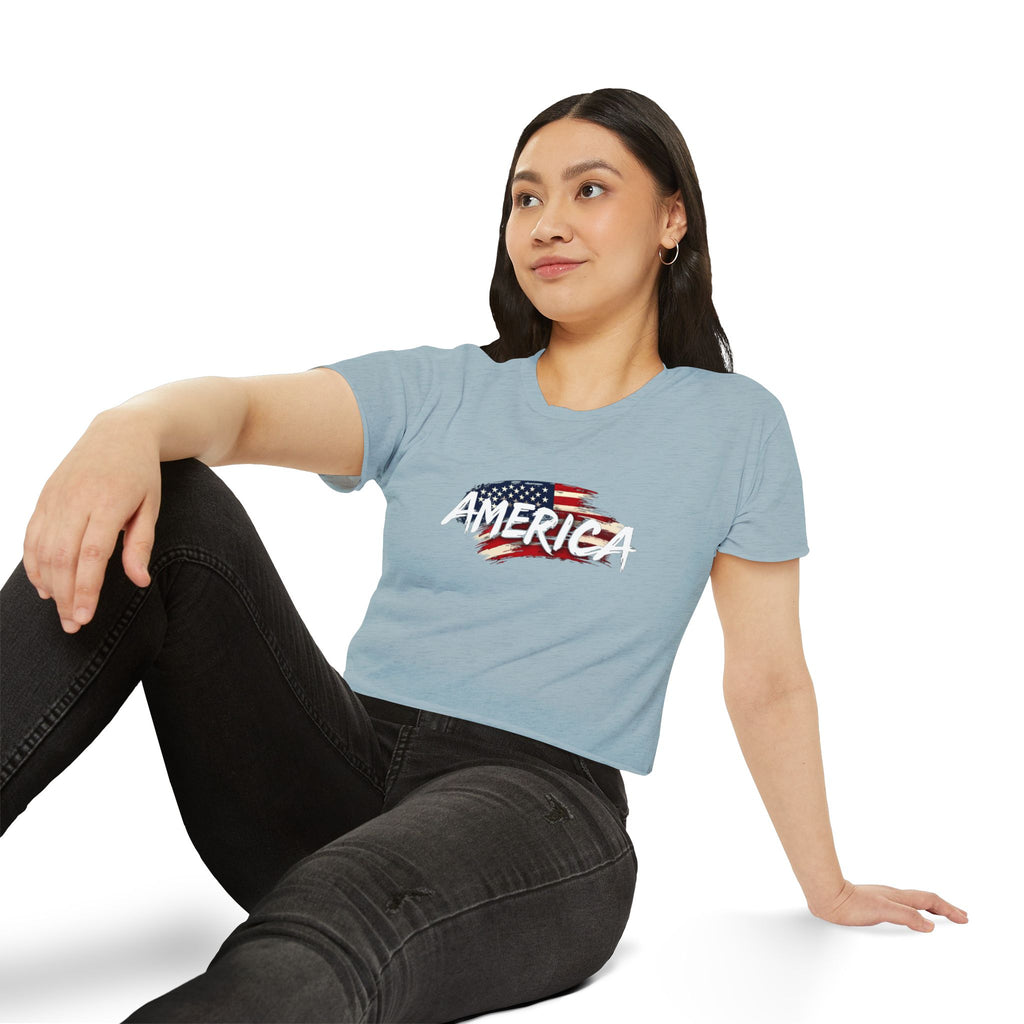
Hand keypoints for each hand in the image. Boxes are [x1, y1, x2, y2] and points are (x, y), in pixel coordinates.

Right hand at [23, 409, 161, 633]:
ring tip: (59, 610)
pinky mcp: (44, 497)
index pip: (91, 555)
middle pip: (63, 557)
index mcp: (108, 502)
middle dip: (64, 595)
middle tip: (72, 625)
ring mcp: (56, 497)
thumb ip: (141, 544)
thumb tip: (140, 582)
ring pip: (42, 549)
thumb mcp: (151, 506)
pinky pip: (32, 535)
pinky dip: (33, 563)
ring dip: (48, 584)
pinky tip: (43, 585)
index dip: (85, 589)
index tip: (85, 617)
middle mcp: (76, 499)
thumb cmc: (141, 474)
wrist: (119, 432)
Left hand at [809, 879, 968, 930]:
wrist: (827, 897)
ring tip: (940, 914)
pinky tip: (908, 914)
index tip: (964, 918)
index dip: (948, 910)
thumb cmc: (850, 904)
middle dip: (944, 908)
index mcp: (898, 897)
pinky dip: (913, 910)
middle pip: (925, 899)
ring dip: (930, 907)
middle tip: (959, 915)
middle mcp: (893, 895)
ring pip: (913, 901)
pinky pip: (901, 905)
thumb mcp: (882, 911)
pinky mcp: (873, 902)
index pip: (929, 901)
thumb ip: (906, 916)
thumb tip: (930, 925)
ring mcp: (883, 897)